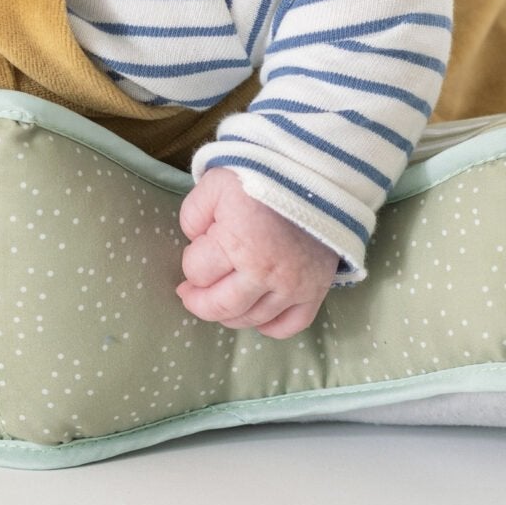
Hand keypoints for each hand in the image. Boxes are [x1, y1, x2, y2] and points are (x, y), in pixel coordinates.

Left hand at [176, 168, 337, 337]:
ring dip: (228, 315)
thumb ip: (193, 215)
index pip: (197, 272)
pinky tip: (255, 316)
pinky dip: (270, 327)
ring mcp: (293, 286)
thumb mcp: (213, 185)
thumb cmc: (259, 178)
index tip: (196, 251)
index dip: (190, 263)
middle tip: (190, 292)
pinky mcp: (315, 291)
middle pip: (221, 306)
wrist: (314, 177)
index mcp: (238, 244)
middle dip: (198, 301)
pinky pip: (291, 325)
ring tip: (218, 300)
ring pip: (251, 319)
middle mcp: (266, 273)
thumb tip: (194, 242)